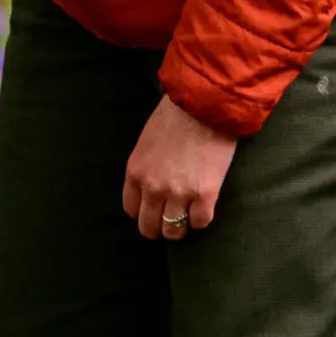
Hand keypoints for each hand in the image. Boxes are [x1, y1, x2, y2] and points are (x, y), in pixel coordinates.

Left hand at [124, 92, 233, 240]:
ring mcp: (179, 193)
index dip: (143, 211)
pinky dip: (201, 219)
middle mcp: (153, 187)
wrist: (204, 104)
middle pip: (148, 227)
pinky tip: (204, 207)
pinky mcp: (205, 194)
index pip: (131, 210)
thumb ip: (145, 168)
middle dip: (158, 227)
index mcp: (135, 172)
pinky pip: (200, 223)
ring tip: (187, 217)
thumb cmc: (175, 116)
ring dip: (180, 227)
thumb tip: (150, 187)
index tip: (153, 207)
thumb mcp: (146, 142)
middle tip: (170, 220)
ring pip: (173, 232)